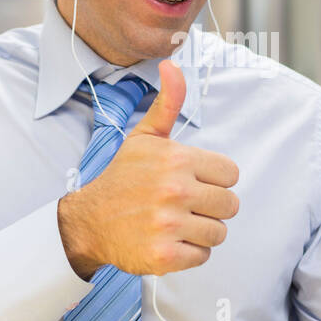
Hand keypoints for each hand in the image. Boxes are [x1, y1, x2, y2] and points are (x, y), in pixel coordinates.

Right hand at [58, 59, 239, 279]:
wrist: (89, 221)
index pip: (231, 174)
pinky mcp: (165, 256)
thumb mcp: (145, 137)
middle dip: (210, 207)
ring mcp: (169, 225)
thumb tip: (172, 64)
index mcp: (176, 159)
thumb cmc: (124, 177)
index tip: (191, 181)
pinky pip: (202, 256)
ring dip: (201, 231)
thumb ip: (168, 103)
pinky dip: (189, 253)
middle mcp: (174, 191)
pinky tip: (168, 240)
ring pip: (219, 232)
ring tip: (176, 223)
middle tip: (183, 205)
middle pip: (230, 205)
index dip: (213, 179)